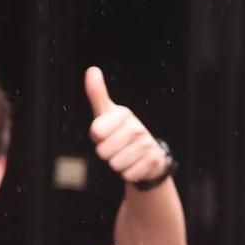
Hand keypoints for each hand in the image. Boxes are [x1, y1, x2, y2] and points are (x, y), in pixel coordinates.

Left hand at [85, 67, 169, 186]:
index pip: (95, 131)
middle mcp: (137, 127)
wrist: (146, 153)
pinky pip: (127, 174)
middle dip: (105, 153)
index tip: (105, 133)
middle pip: (102, 151)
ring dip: (116, 164)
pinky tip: (134, 164)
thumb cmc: (119, 132)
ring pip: (114, 164)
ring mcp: (147, 144)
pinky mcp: (152, 161)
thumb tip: (91, 70)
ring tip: (124, 155)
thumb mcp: (106, 114)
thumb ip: (97, 94)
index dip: (96, 137)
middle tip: (115, 147)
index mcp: (124, 114)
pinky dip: (127, 173)